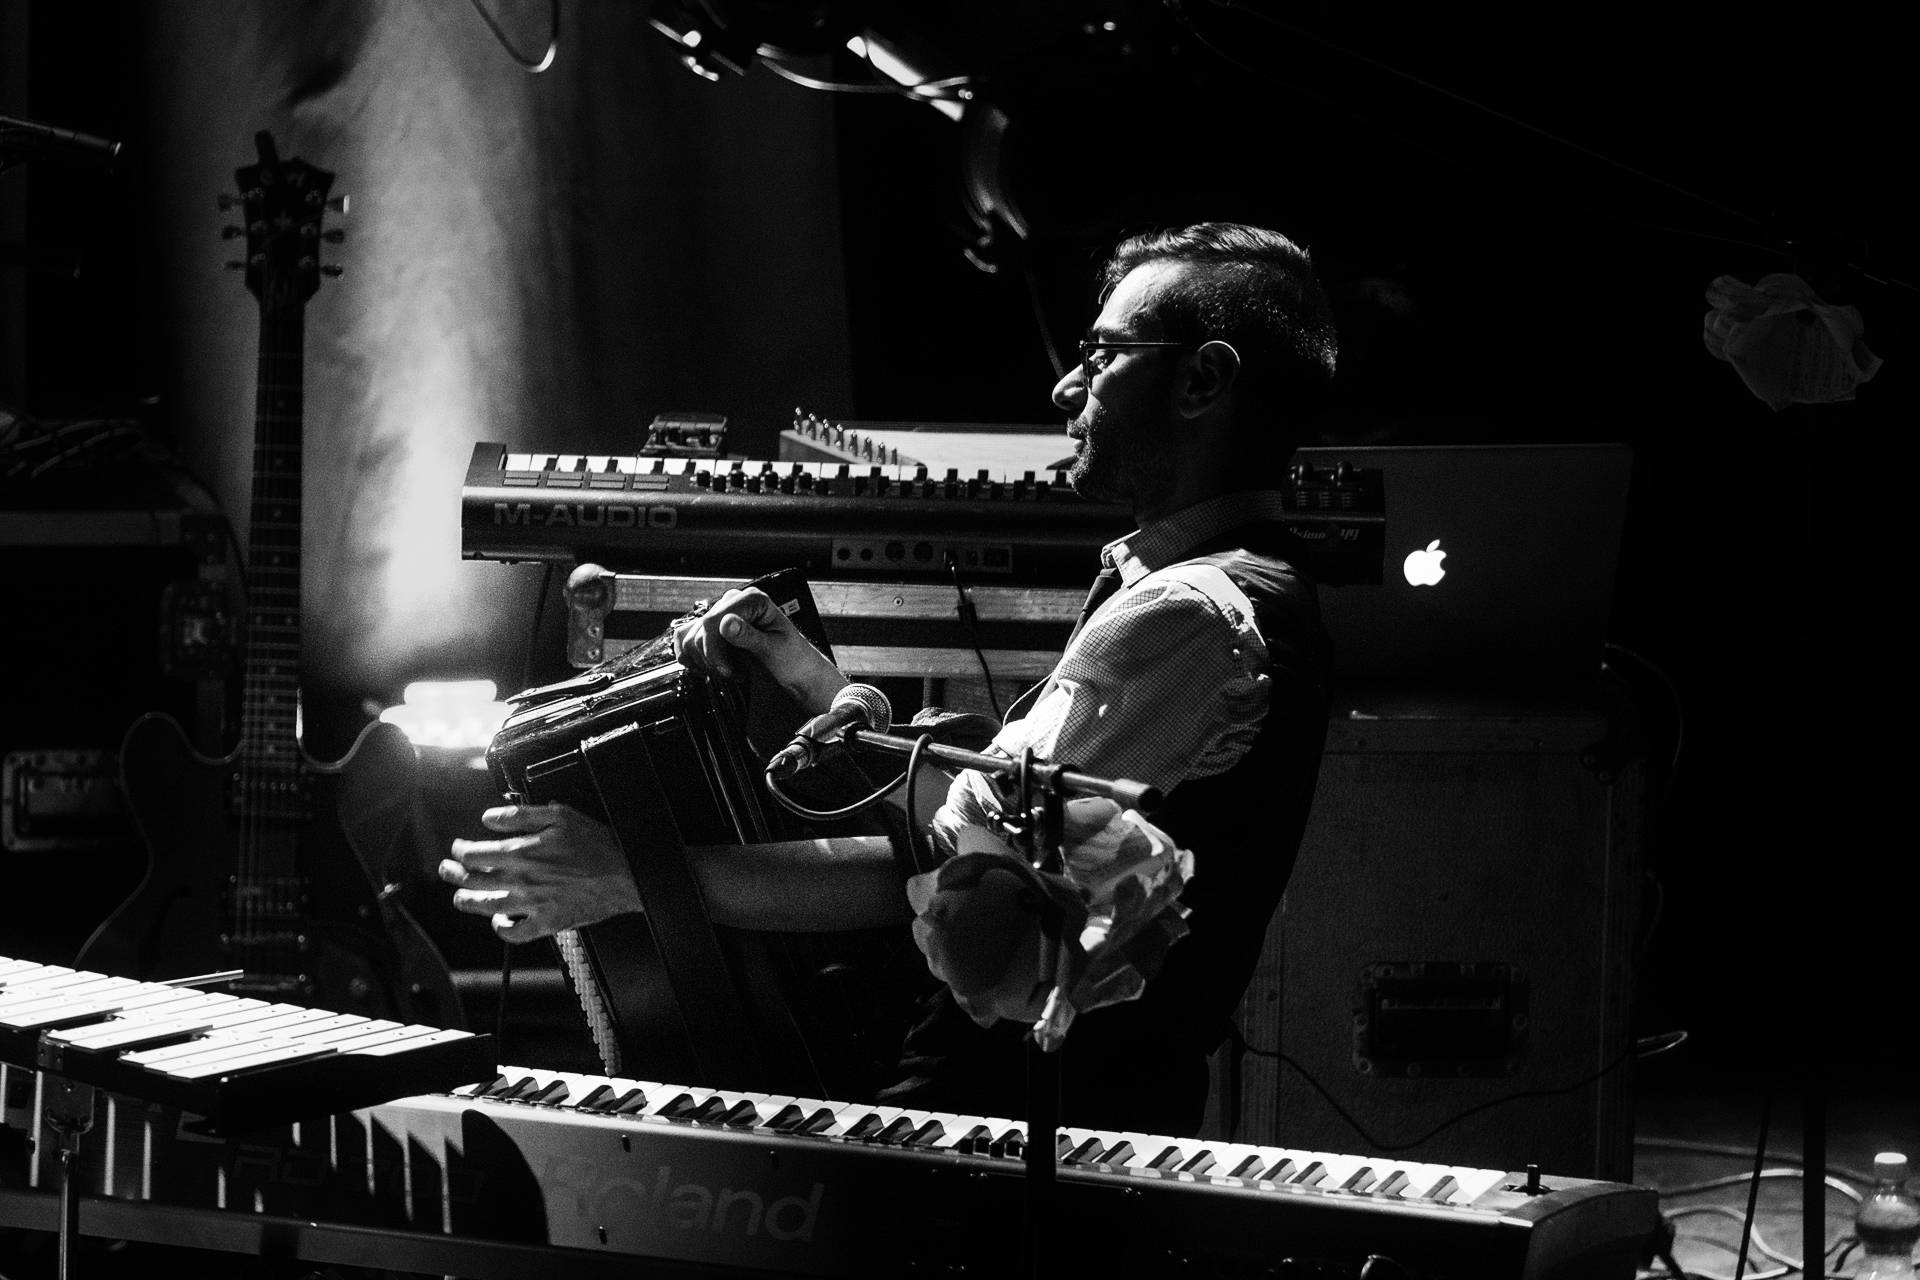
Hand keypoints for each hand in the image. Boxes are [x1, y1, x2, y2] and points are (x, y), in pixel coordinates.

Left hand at [440, 803, 643, 942]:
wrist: (625, 874)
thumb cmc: (597, 844)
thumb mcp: (560, 816)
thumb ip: (520, 815)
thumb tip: (489, 818)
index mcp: (522, 853)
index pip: (475, 854)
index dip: (461, 850)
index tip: (459, 847)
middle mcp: (521, 880)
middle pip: (473, 881)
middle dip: (454, 874)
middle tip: (447, 869)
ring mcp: (532, 904)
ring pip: (486, 907)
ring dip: (467, 901)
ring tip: (459, 897)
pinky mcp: (547, 923)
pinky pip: (515, 933)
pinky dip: (501, 928)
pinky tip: (499, 921)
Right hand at [675, 586, 846, 712]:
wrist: (799, 672)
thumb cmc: (794, 659)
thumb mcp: (774, 650)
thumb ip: (749, 636)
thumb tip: (726, 623)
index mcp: (752, 600)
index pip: (713, 622)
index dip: (714, 651)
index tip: (726, 671)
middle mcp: (734, 602)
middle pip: (699, 631)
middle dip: (712, 660)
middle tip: (734, 674)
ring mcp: (722, 615)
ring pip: (689, 637)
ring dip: (704, 661)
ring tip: (728, 671)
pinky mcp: (714, 631)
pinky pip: (687, 640)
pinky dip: (694, 658)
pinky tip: (712, 669)